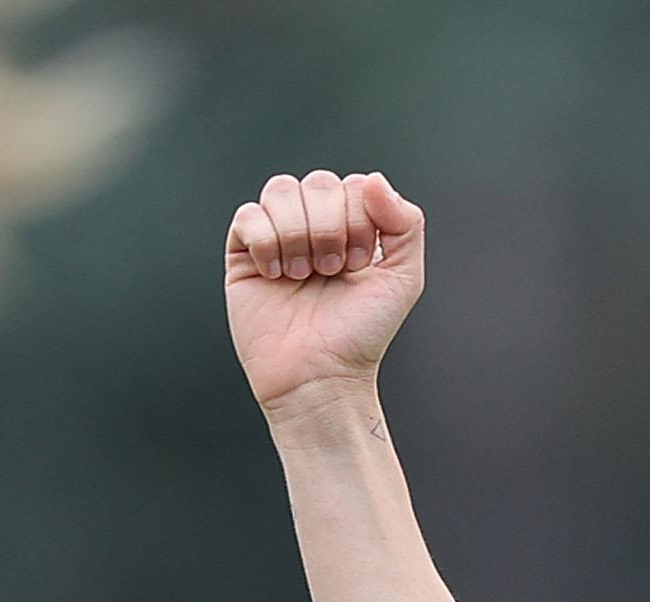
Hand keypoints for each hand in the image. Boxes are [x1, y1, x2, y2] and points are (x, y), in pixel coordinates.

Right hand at [226, 170, 424, 417]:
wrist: (320, 374)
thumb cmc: (361, 334)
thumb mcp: (403, 278)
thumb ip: (405, 222)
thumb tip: (373, 179)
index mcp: (353, 225)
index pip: (353, 184)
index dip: (358, 218)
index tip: (358, 265)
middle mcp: (315, 225)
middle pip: (317, 182)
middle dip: (329, 227)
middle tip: (331, 271)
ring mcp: (278, 236)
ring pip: (281, 190)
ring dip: (298, 233)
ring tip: (304, 275)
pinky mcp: (244, 254)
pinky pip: (247, 216)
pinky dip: (265, 242)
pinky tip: (275, 275)